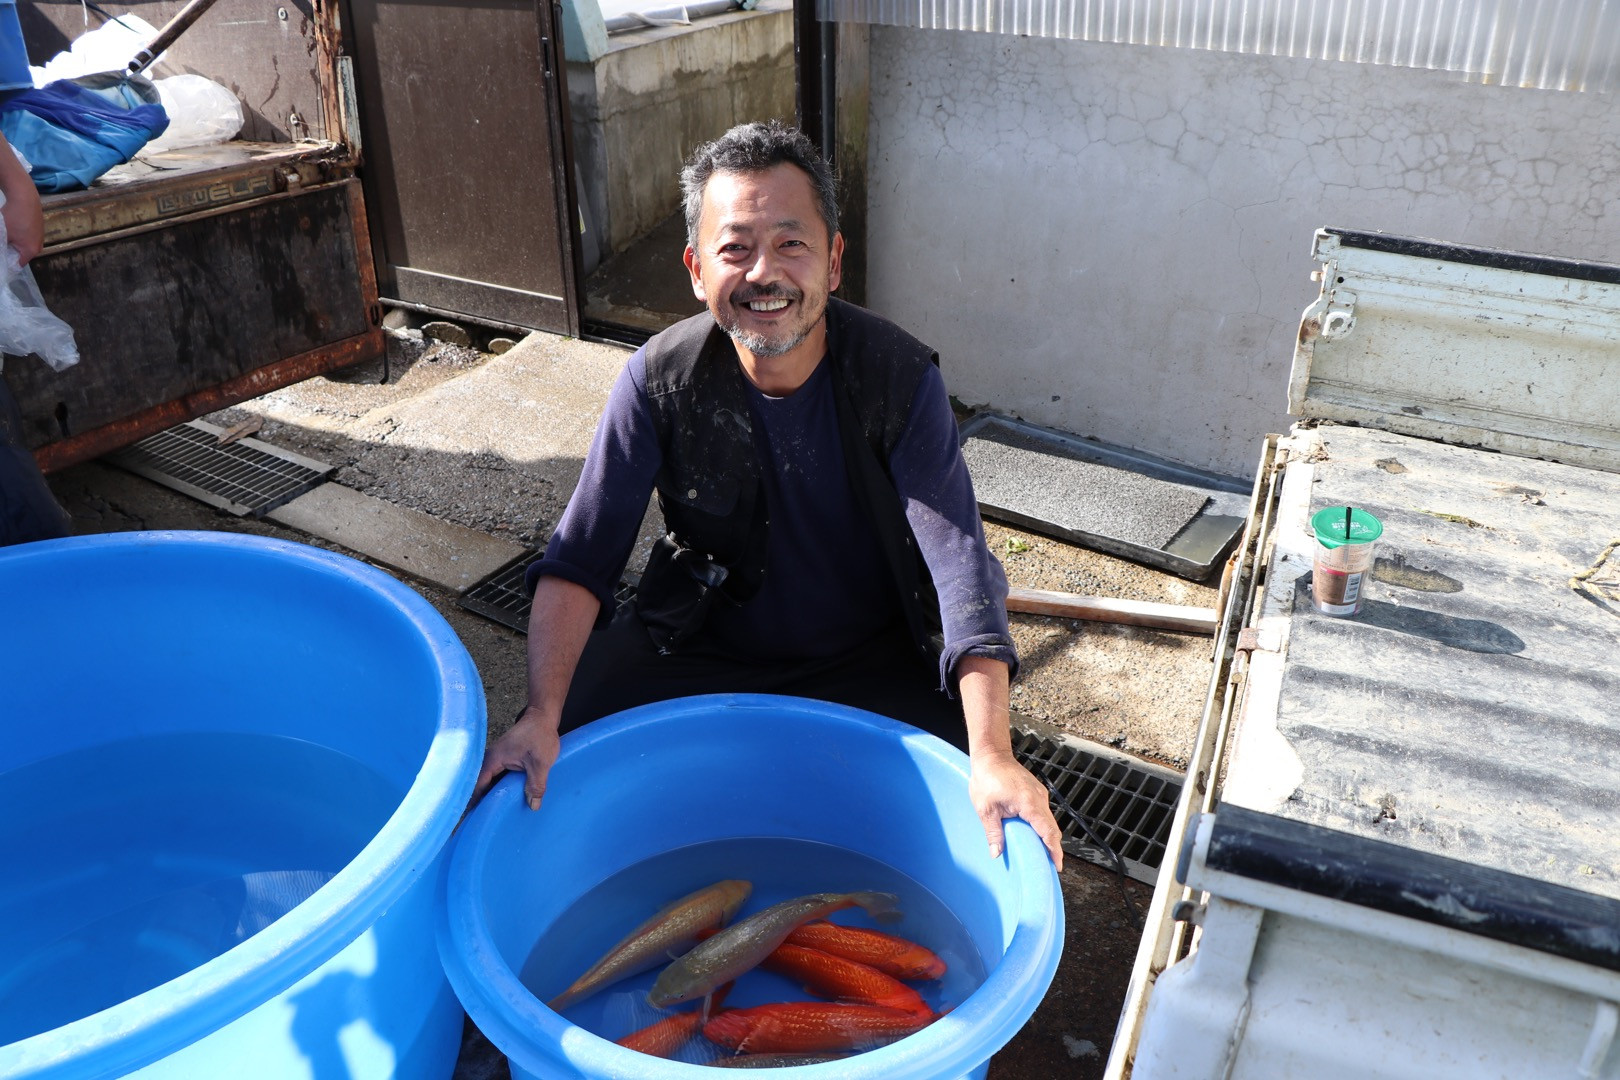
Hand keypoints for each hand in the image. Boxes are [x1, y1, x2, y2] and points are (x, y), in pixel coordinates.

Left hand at [0, 139, 42, 266]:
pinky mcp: (39, 228)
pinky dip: (19, 235)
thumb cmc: (13, 216)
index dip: (5, 262)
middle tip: (2, 242)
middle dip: (10, 251)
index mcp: (30, 251)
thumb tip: (1, 248)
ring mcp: (40, 237)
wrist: (25, 196)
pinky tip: (13, 226)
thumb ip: (1, 246)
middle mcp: (38, 247)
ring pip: (24, 245)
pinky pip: (27, 237)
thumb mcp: (1, 233)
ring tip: (6, 233)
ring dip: (14, 242)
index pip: (16, 265)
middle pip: (21, 256)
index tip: (0, 257)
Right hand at [472, 705, 561, 810]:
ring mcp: (496, 759)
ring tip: (488, 815)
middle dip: (479, 802)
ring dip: (488, 795)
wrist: (542, 716)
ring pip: (488, 782)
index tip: (469, 819)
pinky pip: (495, 777)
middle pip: (479, 785)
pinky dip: (496, 787)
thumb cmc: (540, 735)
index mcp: (492, 760)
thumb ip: (536, 785)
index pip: (477, 786)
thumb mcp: (541, 763)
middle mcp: (489, 760)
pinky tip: (502, 799)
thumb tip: (533, 806)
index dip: (472, 803)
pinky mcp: (503, 759)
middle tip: (478, 822)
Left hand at [969, 749, 1064, 870]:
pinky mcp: (1036, 791)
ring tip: (1042, 853)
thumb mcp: (986, 809)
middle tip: (1049, 864)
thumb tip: (996, 853)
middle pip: (1052, 828)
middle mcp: (1039, 798)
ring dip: (1047, 836)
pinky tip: (1034, 833)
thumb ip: (993, 832)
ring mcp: (1039, 794)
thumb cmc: (987, 778)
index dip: (1054, 850)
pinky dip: (1042, 824)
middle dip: (1053, 847)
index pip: (1048, 832)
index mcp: (1029, 804)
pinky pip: (1043, 811)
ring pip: (1048, 820)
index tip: (1057, 864)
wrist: (992, 756)